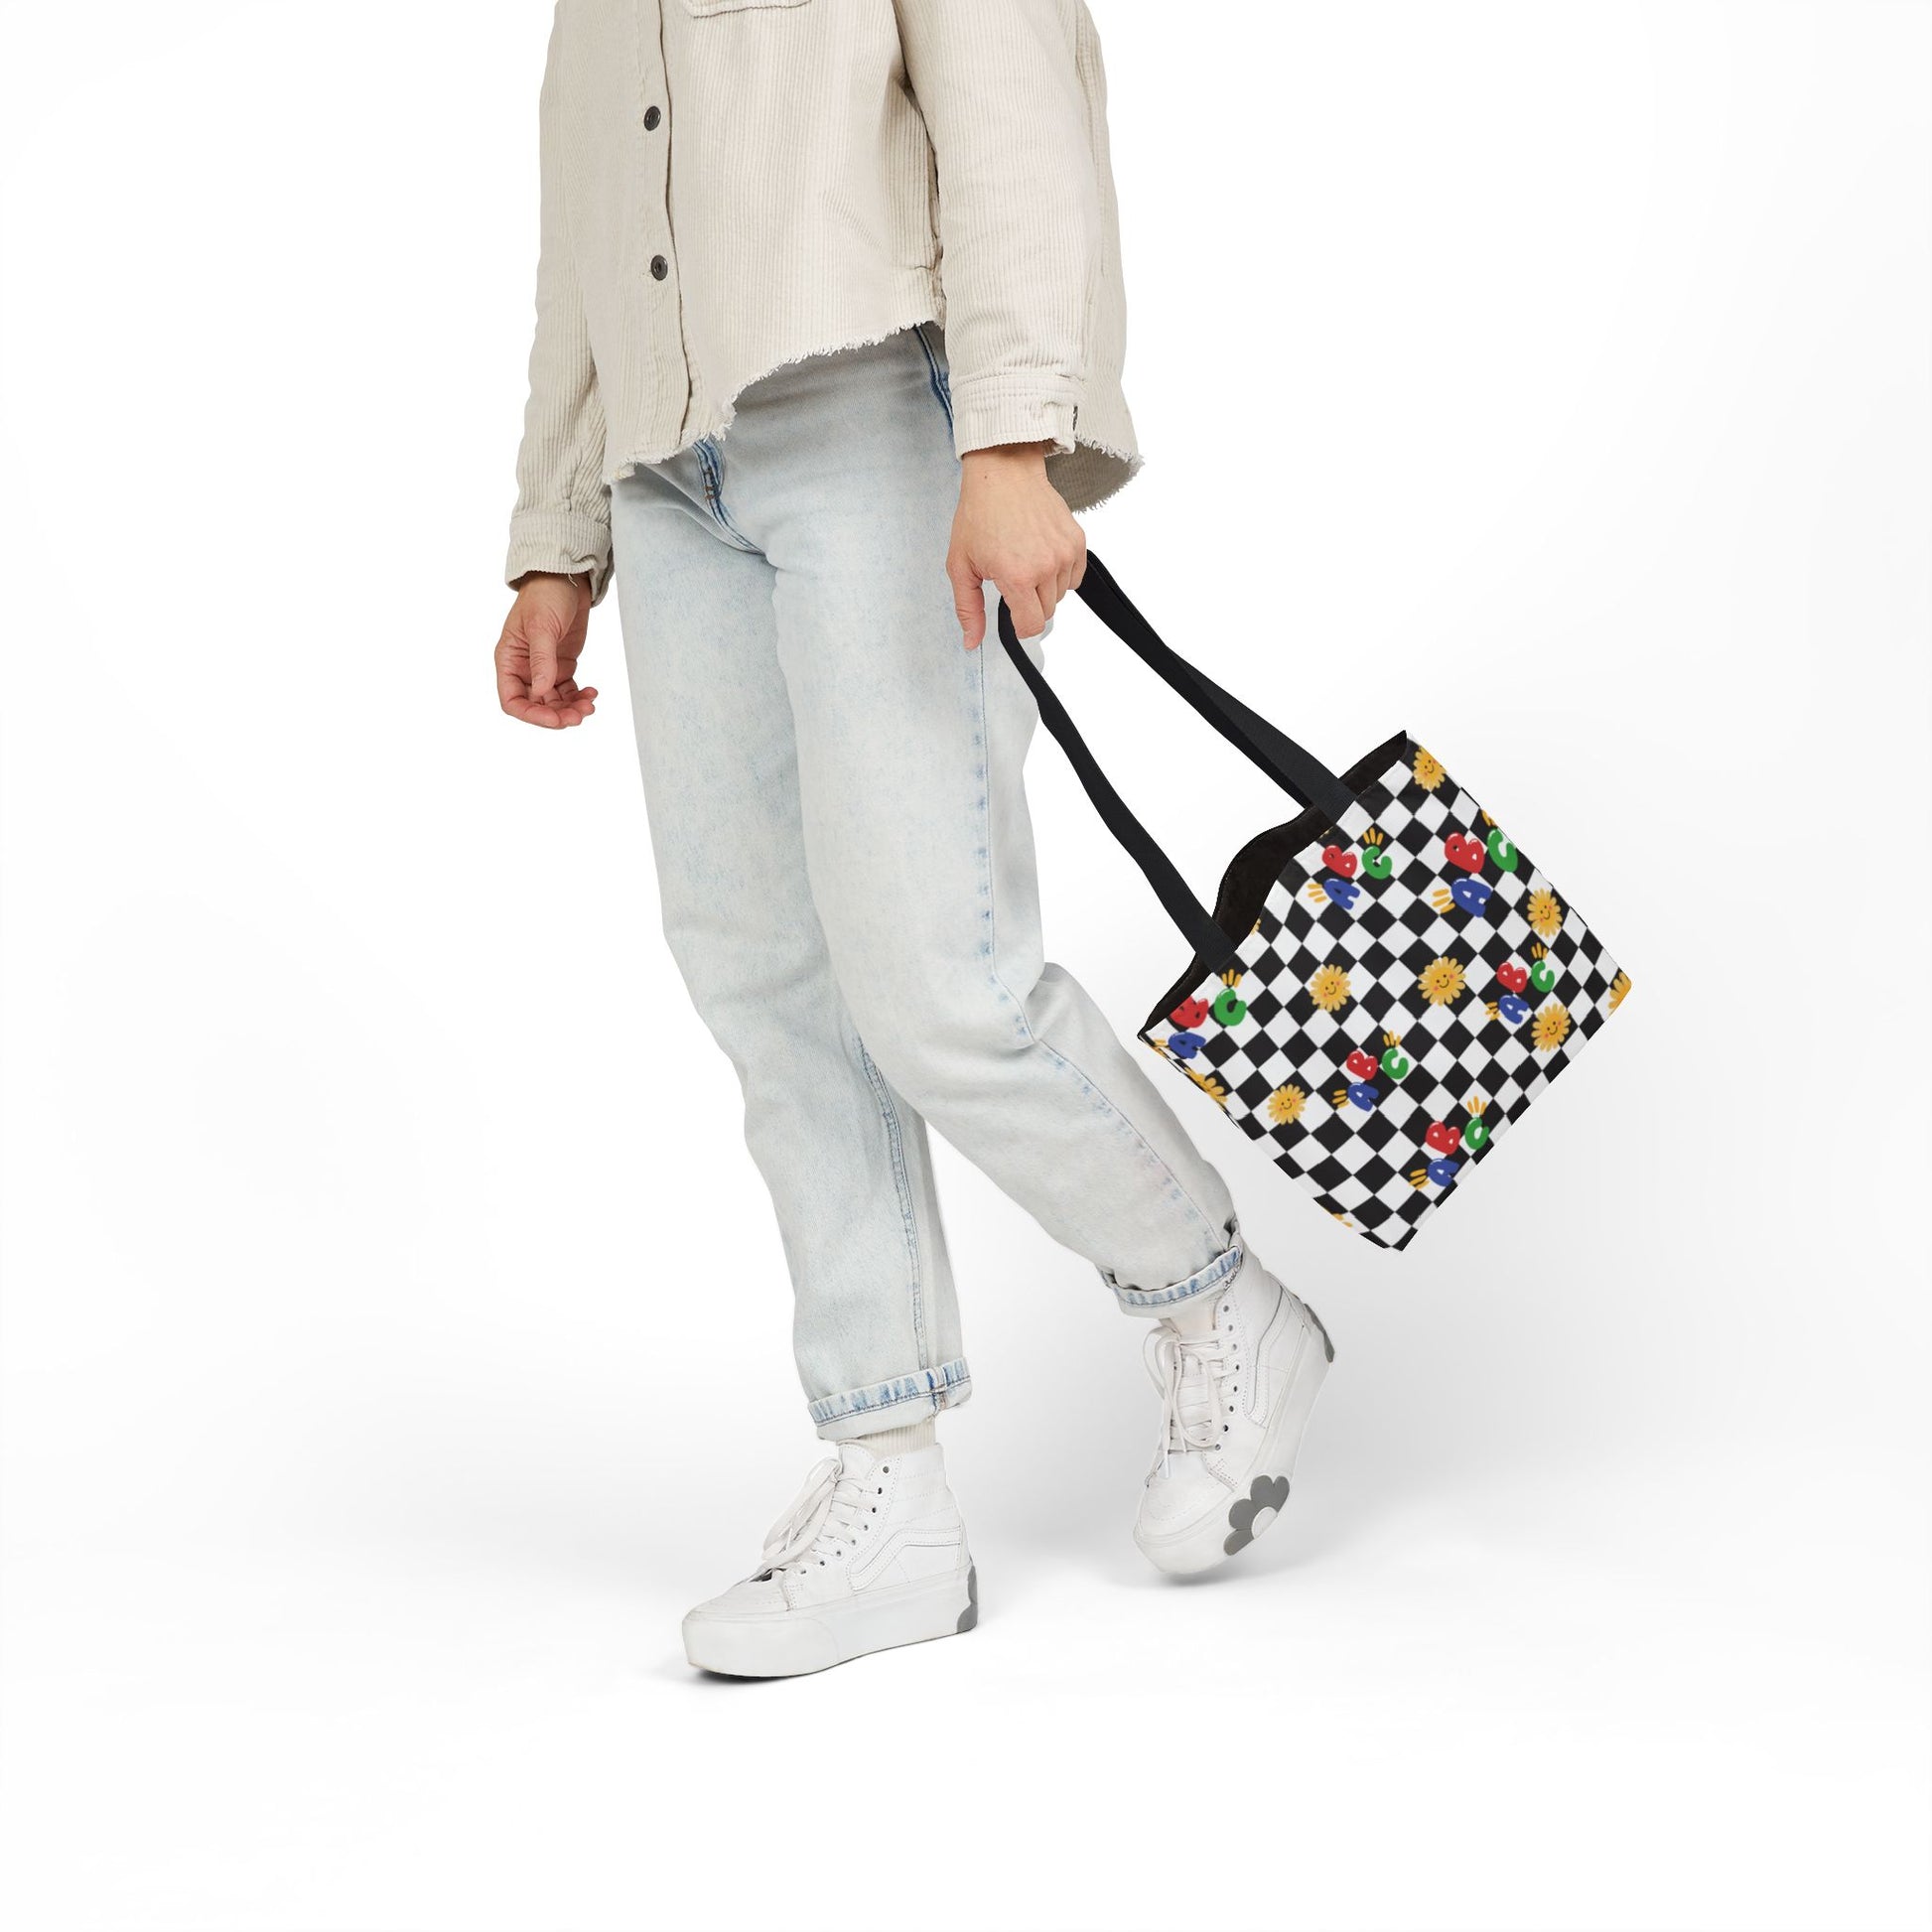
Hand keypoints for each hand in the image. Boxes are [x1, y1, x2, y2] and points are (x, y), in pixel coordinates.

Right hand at [495, 573, 597, 727]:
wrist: (565, 578)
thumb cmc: (545, 595)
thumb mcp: (542, 626)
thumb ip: (542, 660)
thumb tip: (541, 691)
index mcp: (509, 660)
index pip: (512, 700)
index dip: (532, 715)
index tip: (555, 719)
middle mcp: (524, 668)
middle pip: (536, 705)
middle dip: (557, 714)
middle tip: (580, 715)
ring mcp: (544, 668)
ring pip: (555, 702)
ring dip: (571, 708)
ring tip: (590, 705)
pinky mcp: (562, 665)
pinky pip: (568, 691)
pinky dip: (580, 697)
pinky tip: (592, 693)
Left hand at [946, 442, 1085, 648]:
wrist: (1003, 474)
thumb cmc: (979, 516)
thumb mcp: (961, 566)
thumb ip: (968, 609)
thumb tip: (972, 642)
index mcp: (1017, 576)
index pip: (1031, 625)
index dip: (1019, 626)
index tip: (1011, 614)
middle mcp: (1046, 567)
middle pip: (1046, 612)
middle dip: (1028, 604)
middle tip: (1011, 577)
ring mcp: (1065, 553)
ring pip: (1060, 595)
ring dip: (1044, 588)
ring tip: (1025, 561)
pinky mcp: (1077, 541)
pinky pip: (1074, 576)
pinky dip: (1060, 574)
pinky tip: (1041, 555)